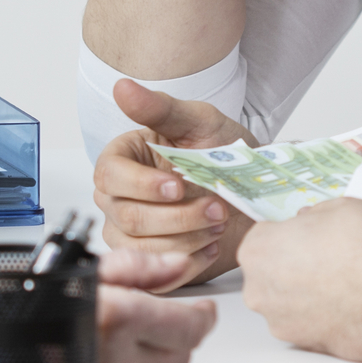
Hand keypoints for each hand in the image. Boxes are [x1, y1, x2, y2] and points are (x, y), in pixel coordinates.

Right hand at [0, 249, 217, 362]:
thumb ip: (135, 267)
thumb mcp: (75, 268)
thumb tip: (176, 268)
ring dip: (145, 348)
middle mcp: (114, 358)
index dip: (202, 314)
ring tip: (117, 322)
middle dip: (180, 334)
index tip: (199, 304)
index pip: (190, 328)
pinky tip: (91, 342)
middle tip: (167, 312)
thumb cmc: (6, 302)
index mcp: (117, 317)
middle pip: (180, 357)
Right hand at [94, 79, 256, 289]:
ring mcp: (129, 234)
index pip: (111, 176)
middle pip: (129, 217)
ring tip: (219, 222)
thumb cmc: (220, 151)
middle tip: (217, 206)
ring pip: (144, 248)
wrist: (250, 189)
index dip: (144, 185)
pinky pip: (158, 274)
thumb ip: (160, 108)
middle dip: (179, 216)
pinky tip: (213, 245)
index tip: (179, 185)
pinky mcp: (149, 262)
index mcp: (120, 160)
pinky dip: (191, 262)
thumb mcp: (198, 122)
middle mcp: (116, 199)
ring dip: (189, 238)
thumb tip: (123, 87)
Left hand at [240, 198, 361, 362]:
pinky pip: (308, 326)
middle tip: (326, 260)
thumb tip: (311, 221)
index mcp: (259, 250)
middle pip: (269, 274)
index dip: (289, 236)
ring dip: (306, 296)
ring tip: (340, 286)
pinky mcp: (303, 344)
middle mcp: (259, 289)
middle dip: (292, 268)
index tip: (307, 238)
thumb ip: (316, 215)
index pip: (263, 239)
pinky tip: (345, 306)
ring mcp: (279, 321)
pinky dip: (322, 319)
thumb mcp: (343, 207)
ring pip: (287, 304)